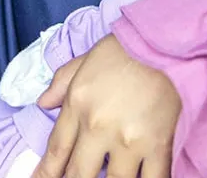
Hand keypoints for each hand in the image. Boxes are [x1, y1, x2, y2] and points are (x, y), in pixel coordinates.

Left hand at [32, 34, 179, 177]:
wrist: (163, 43)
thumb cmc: (123, 49)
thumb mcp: (84, 61)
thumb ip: (60, 83)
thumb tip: (42, 103)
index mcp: (77, 105)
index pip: (56, 149)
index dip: (45, 173)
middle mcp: (98, 127)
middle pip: (78, 174)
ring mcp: (128, 140)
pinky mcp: (158, 145)